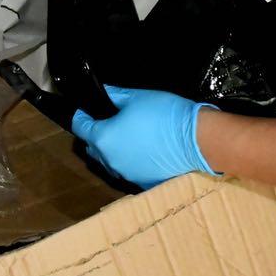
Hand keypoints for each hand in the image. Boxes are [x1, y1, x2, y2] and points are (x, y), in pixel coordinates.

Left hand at [71, 86, 220, 188]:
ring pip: (110, 161)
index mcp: (104, 138)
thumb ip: (115, 95)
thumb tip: (105, 93)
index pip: (80, 127)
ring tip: (128, 136)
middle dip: (96, 135)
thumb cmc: (165, 115)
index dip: (80, 116)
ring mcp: (125, 175)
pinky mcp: (142, 183)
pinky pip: (128, 171)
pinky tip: (144, 151)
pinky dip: (131, 161)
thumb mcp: (137, 97)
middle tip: (110, 121)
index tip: (83, 110)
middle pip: (93, 147)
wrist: (196, 140)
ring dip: (113, 150)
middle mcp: (109, 161)